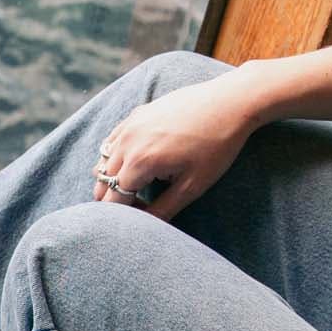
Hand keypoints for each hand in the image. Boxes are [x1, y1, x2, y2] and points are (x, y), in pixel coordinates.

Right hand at [92, 70, 264, 219]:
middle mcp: (127, 144)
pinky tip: (138, 161)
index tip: (149, 213)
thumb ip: (163, 210)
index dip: (126, 215)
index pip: (112, 201)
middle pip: (102, 184)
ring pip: (102, 164)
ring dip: (114, 179)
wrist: (230, 102)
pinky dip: (115, 157)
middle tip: (144, 202)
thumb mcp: (193, 186)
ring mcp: (128, 126)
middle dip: (117, 198)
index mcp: (139, 163)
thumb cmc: (216, 145)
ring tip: (141, 183)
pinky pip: (111, 142)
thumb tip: (145, 228)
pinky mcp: (135, 115)